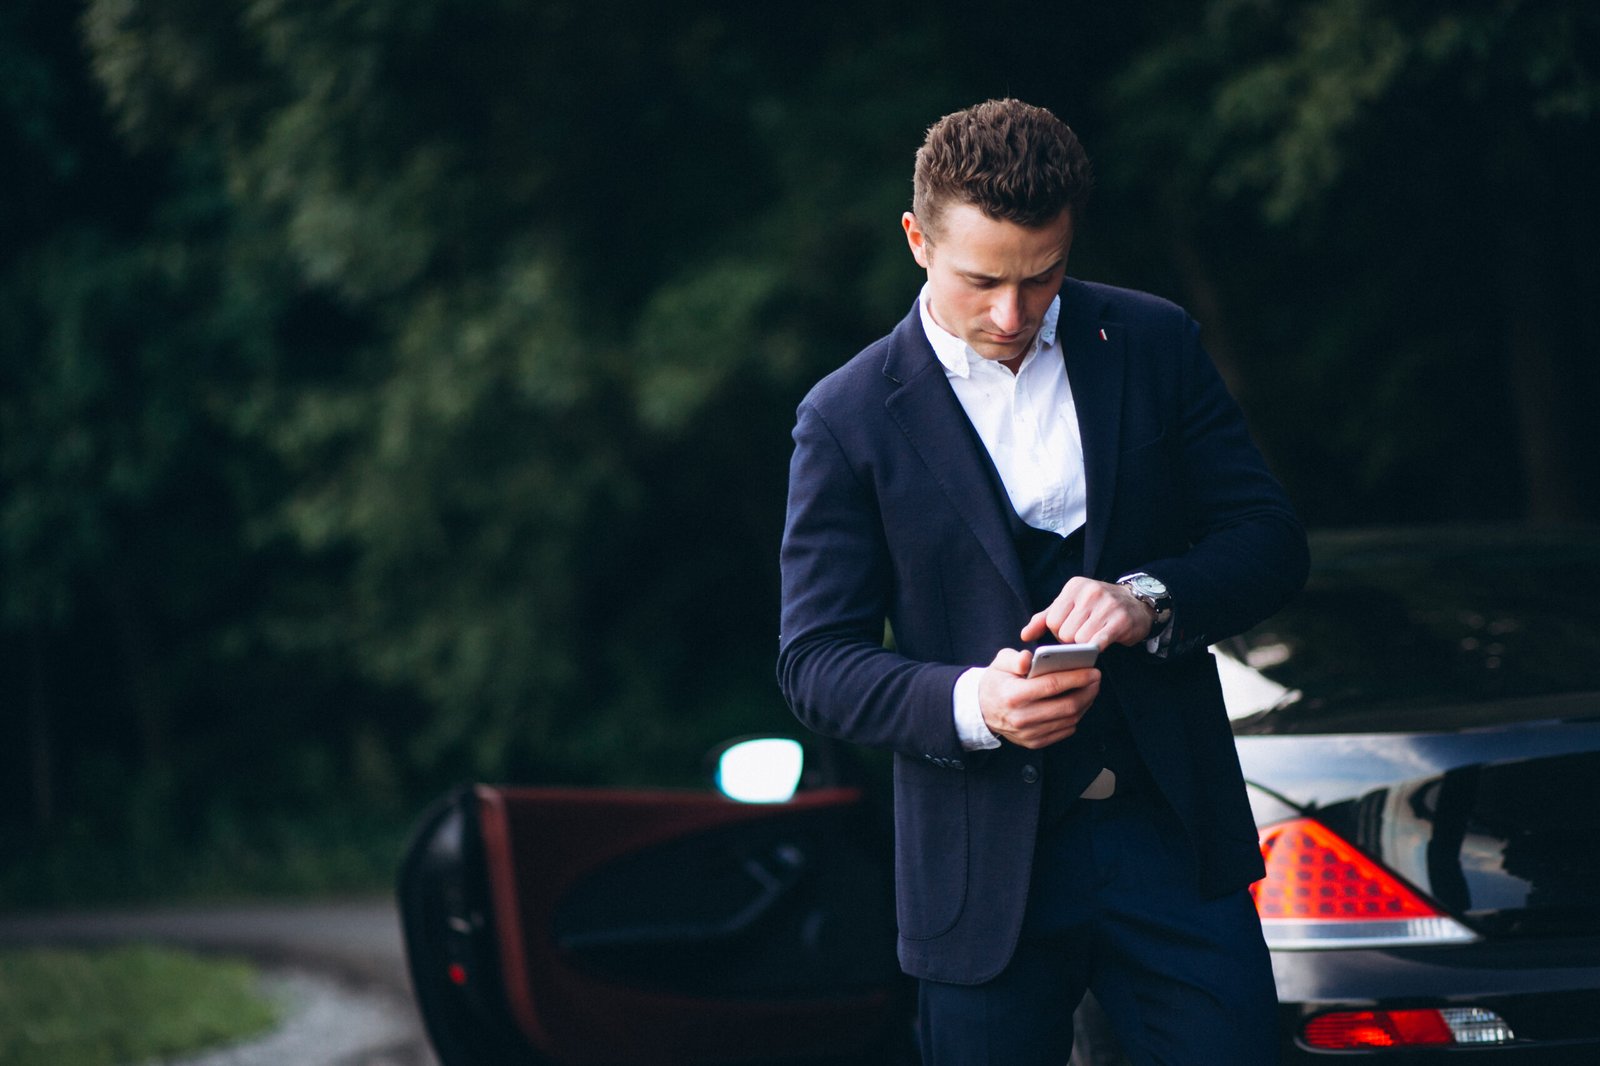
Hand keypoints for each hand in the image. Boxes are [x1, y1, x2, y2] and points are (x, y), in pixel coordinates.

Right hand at [977, 647, 1100, 749]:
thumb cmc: (996, 682)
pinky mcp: (1035, 742)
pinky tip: (1080, 703)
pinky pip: (1065, 731)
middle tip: (1097, 678)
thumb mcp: (999, 663)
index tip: (1093, 670)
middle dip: (1088, 691)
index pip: (1052, 685)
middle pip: (1066, 706)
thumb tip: (1030, 658)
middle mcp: (1022, 718)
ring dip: (1086, 703)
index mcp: (1013, 695)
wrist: (981, 710)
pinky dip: (1076, 716)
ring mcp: (1029, 733)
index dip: (1076, 677)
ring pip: (1069, 720)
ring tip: (1091, 689)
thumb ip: (1015, 658)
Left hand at [1020, 576, 1154, 648]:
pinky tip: (1099, 645)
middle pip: (1064, 633)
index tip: (1069, 630)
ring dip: (1084, 646)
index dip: (1058, 632)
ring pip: (1079, 640)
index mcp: (1074, 587)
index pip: (1052, 620)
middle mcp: (1090, 592)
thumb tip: (1024, 636)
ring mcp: (1106, 605)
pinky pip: (1098, 642)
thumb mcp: (1070, 606)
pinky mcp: (1120, 621)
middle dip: (1071, 641)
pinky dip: (1095, 648)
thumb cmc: (1098, 607)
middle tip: (1083, 635)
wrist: (1137, 604)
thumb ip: (1044, 619)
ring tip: (1093, 638)